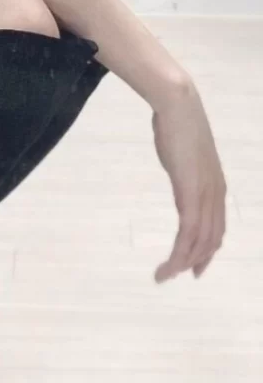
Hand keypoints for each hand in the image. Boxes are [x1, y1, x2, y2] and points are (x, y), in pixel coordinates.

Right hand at [151, 83, 227, 282]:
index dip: (207, 248)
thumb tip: (180, 167)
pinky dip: (179, 253)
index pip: (217, 226)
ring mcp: (205, 194)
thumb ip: (185, 168)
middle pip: (211, 238)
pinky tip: (169, 263)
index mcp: (215, 185)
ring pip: (199, 241)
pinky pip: (188, 232)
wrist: (179, 106)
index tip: (195, 263)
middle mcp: (216, 194)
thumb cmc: (177, 123)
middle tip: (180, 276)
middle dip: (197, 260)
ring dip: (183, 262)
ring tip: (165, 275)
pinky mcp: (191, 193)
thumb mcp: (184, 153)